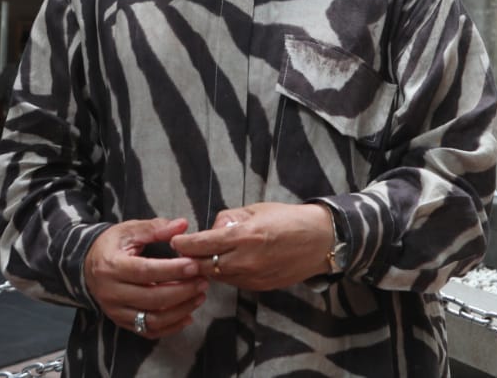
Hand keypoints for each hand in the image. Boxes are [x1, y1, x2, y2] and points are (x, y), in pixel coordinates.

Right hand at [83, 218, 206, 338]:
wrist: (87, 265)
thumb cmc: (113, 245)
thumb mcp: (130, 230)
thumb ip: (156, 228)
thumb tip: (182, 225)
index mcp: (112, 266)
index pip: (145, 271)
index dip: (172, 270)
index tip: (194, 265)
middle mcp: (112, 292)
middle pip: (151, 298)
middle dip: (182, 291)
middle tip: (203, 281)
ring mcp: (116, 310)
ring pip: (151, 319)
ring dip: (180, 310)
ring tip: (200, 295)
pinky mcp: (122, 322)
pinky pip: (148, 331)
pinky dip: (170, 327)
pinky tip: (188, 315)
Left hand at [170, 202, 332, 291]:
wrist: (320, 240)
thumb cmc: (290, 219)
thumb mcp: (258, 209)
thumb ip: (231, 219)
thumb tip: (213, 229)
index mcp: (245, 235)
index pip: (202, 244)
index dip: (184, 244)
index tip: (175, 242)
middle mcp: (246, 259)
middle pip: (203, 266)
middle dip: (191, 259)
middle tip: (184, 253)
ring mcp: (252, 276)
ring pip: (216, 277)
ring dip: (207, 268)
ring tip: (205, 258)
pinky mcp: (259, 286)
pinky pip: (233, 282)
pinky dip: (225, 274)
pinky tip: (228, 264)